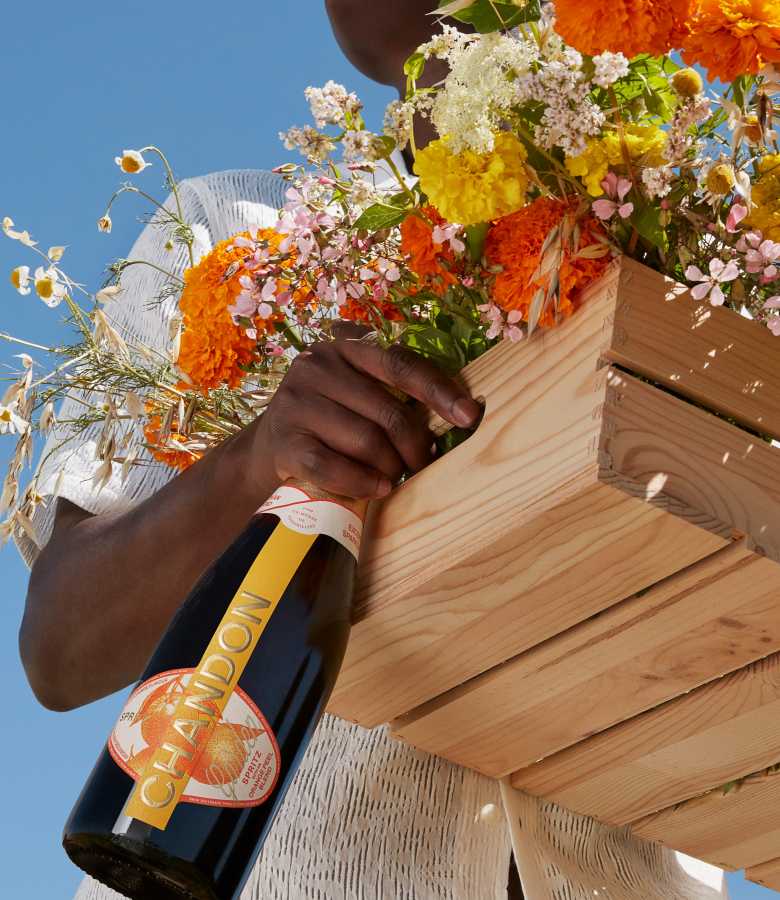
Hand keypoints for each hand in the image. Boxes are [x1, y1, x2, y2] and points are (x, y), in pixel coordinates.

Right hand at [248, 329, 481, 499]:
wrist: (268, 448)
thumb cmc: (328, 420)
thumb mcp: (354, 391)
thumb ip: (390, 389)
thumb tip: (459, 411)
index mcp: (345, 348)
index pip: (402, 364)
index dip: (440, 391)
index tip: (469, 415)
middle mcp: (318, 366)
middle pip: (389, 412)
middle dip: (415, 446)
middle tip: (422, 464)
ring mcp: (297, 402)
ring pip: (366, 442)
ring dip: (391, 468)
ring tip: (396, 477)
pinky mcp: (284, 441)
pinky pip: (334, 467)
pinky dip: (362, 483)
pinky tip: (378, 489)